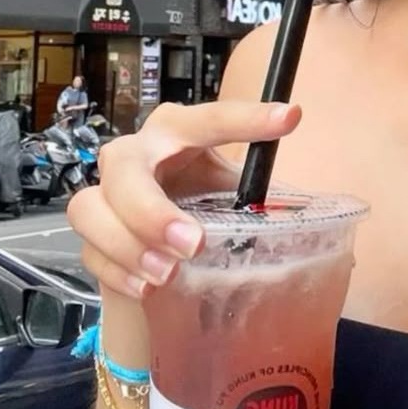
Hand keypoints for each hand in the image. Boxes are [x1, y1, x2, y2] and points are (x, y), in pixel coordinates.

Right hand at [65, 99, 301, 300]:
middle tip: (194, 243)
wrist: (160, 249)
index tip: (290, 118)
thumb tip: (317, 221)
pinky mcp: (90, 238)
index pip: (211, 118)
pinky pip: (90, 252)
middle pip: (123, 166)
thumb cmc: (202, 207)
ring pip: (92, 208)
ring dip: (129, 244)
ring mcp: (105, 194)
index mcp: (179, 131)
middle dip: (152, 208)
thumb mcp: (232, 197)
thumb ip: (262, 201)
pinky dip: (117, 272)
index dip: (248, 117)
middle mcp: (137, 153)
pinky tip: (147, 291)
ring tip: (167, 275)